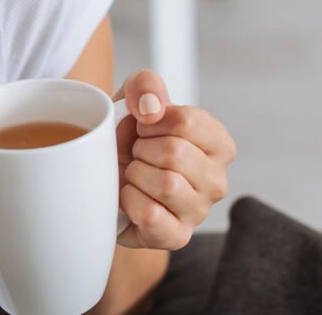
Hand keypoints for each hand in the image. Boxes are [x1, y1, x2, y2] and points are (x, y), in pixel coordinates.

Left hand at [113, 70, 235, 249]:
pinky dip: (130, 202)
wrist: (103, 175)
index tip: (143, 128)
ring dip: (135, 174)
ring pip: (165, 184)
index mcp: (218, 143)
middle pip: (175, 152)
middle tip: (136, 154)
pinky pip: (152, 215)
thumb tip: (152, 107)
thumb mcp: (135, 99)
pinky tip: (129, 197)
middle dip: (141, 149)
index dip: (151, 121)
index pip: (187, 121)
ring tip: (134, 174)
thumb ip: (145, 84)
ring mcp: (199, 211)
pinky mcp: (177, 236)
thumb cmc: (129, 138)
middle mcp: (217, 179)